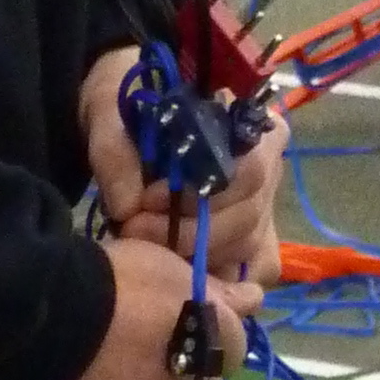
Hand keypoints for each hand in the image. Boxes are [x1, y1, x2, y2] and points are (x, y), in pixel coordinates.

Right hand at [30, 238, 242, 379]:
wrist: (40, 316)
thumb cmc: (94, 278)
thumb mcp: (156, 263)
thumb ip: (208, 285)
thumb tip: (254, 297)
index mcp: (209, 326)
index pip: (233, 342)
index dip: (204, 340)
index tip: (171, 335)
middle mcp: (199, 378)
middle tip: (146, 375)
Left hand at [77, 49, 274, 334]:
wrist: (124, 115)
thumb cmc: (128, 104)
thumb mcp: (109, 110)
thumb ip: (114, 151)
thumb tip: (127, 208)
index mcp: (251, 123)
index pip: (247, 172)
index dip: (198, 196)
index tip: (147, 200)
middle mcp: (270, 164)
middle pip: (248, 216)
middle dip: (188, 233)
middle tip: (134, 230)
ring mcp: (265, 202)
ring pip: (247, 245)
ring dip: (193, 255)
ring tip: (144, 242)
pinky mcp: (252, 233)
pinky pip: (250, 267)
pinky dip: (215, 275)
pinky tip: (176, 270)